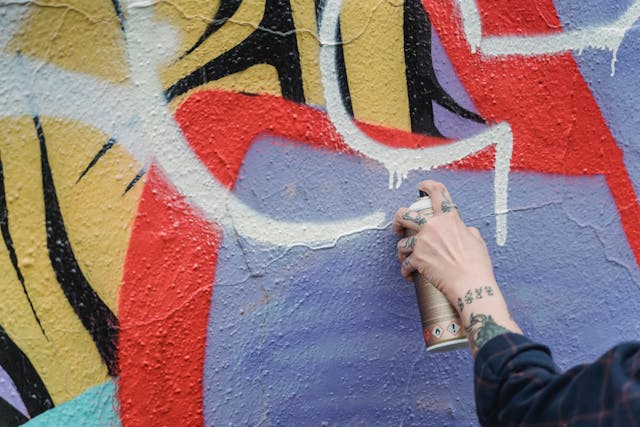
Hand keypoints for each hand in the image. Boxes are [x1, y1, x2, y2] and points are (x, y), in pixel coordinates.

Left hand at [393, 181, 494, 301]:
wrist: (470, 284)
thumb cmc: (477, 265)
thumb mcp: (477, 241)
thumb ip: (466, 231)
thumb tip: (464, 230)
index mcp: (449, 219)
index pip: (438, 193)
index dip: (428, 186)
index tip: (422, 186)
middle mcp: (433, 227)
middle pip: (405, 214)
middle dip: (398, 219)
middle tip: (398, 225)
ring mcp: (423, 243)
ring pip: (402, 242)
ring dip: (403, 251)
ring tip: (407, 258)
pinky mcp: (417, 259)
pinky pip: (406, 264)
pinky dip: (406, 271)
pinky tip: (409, 275)